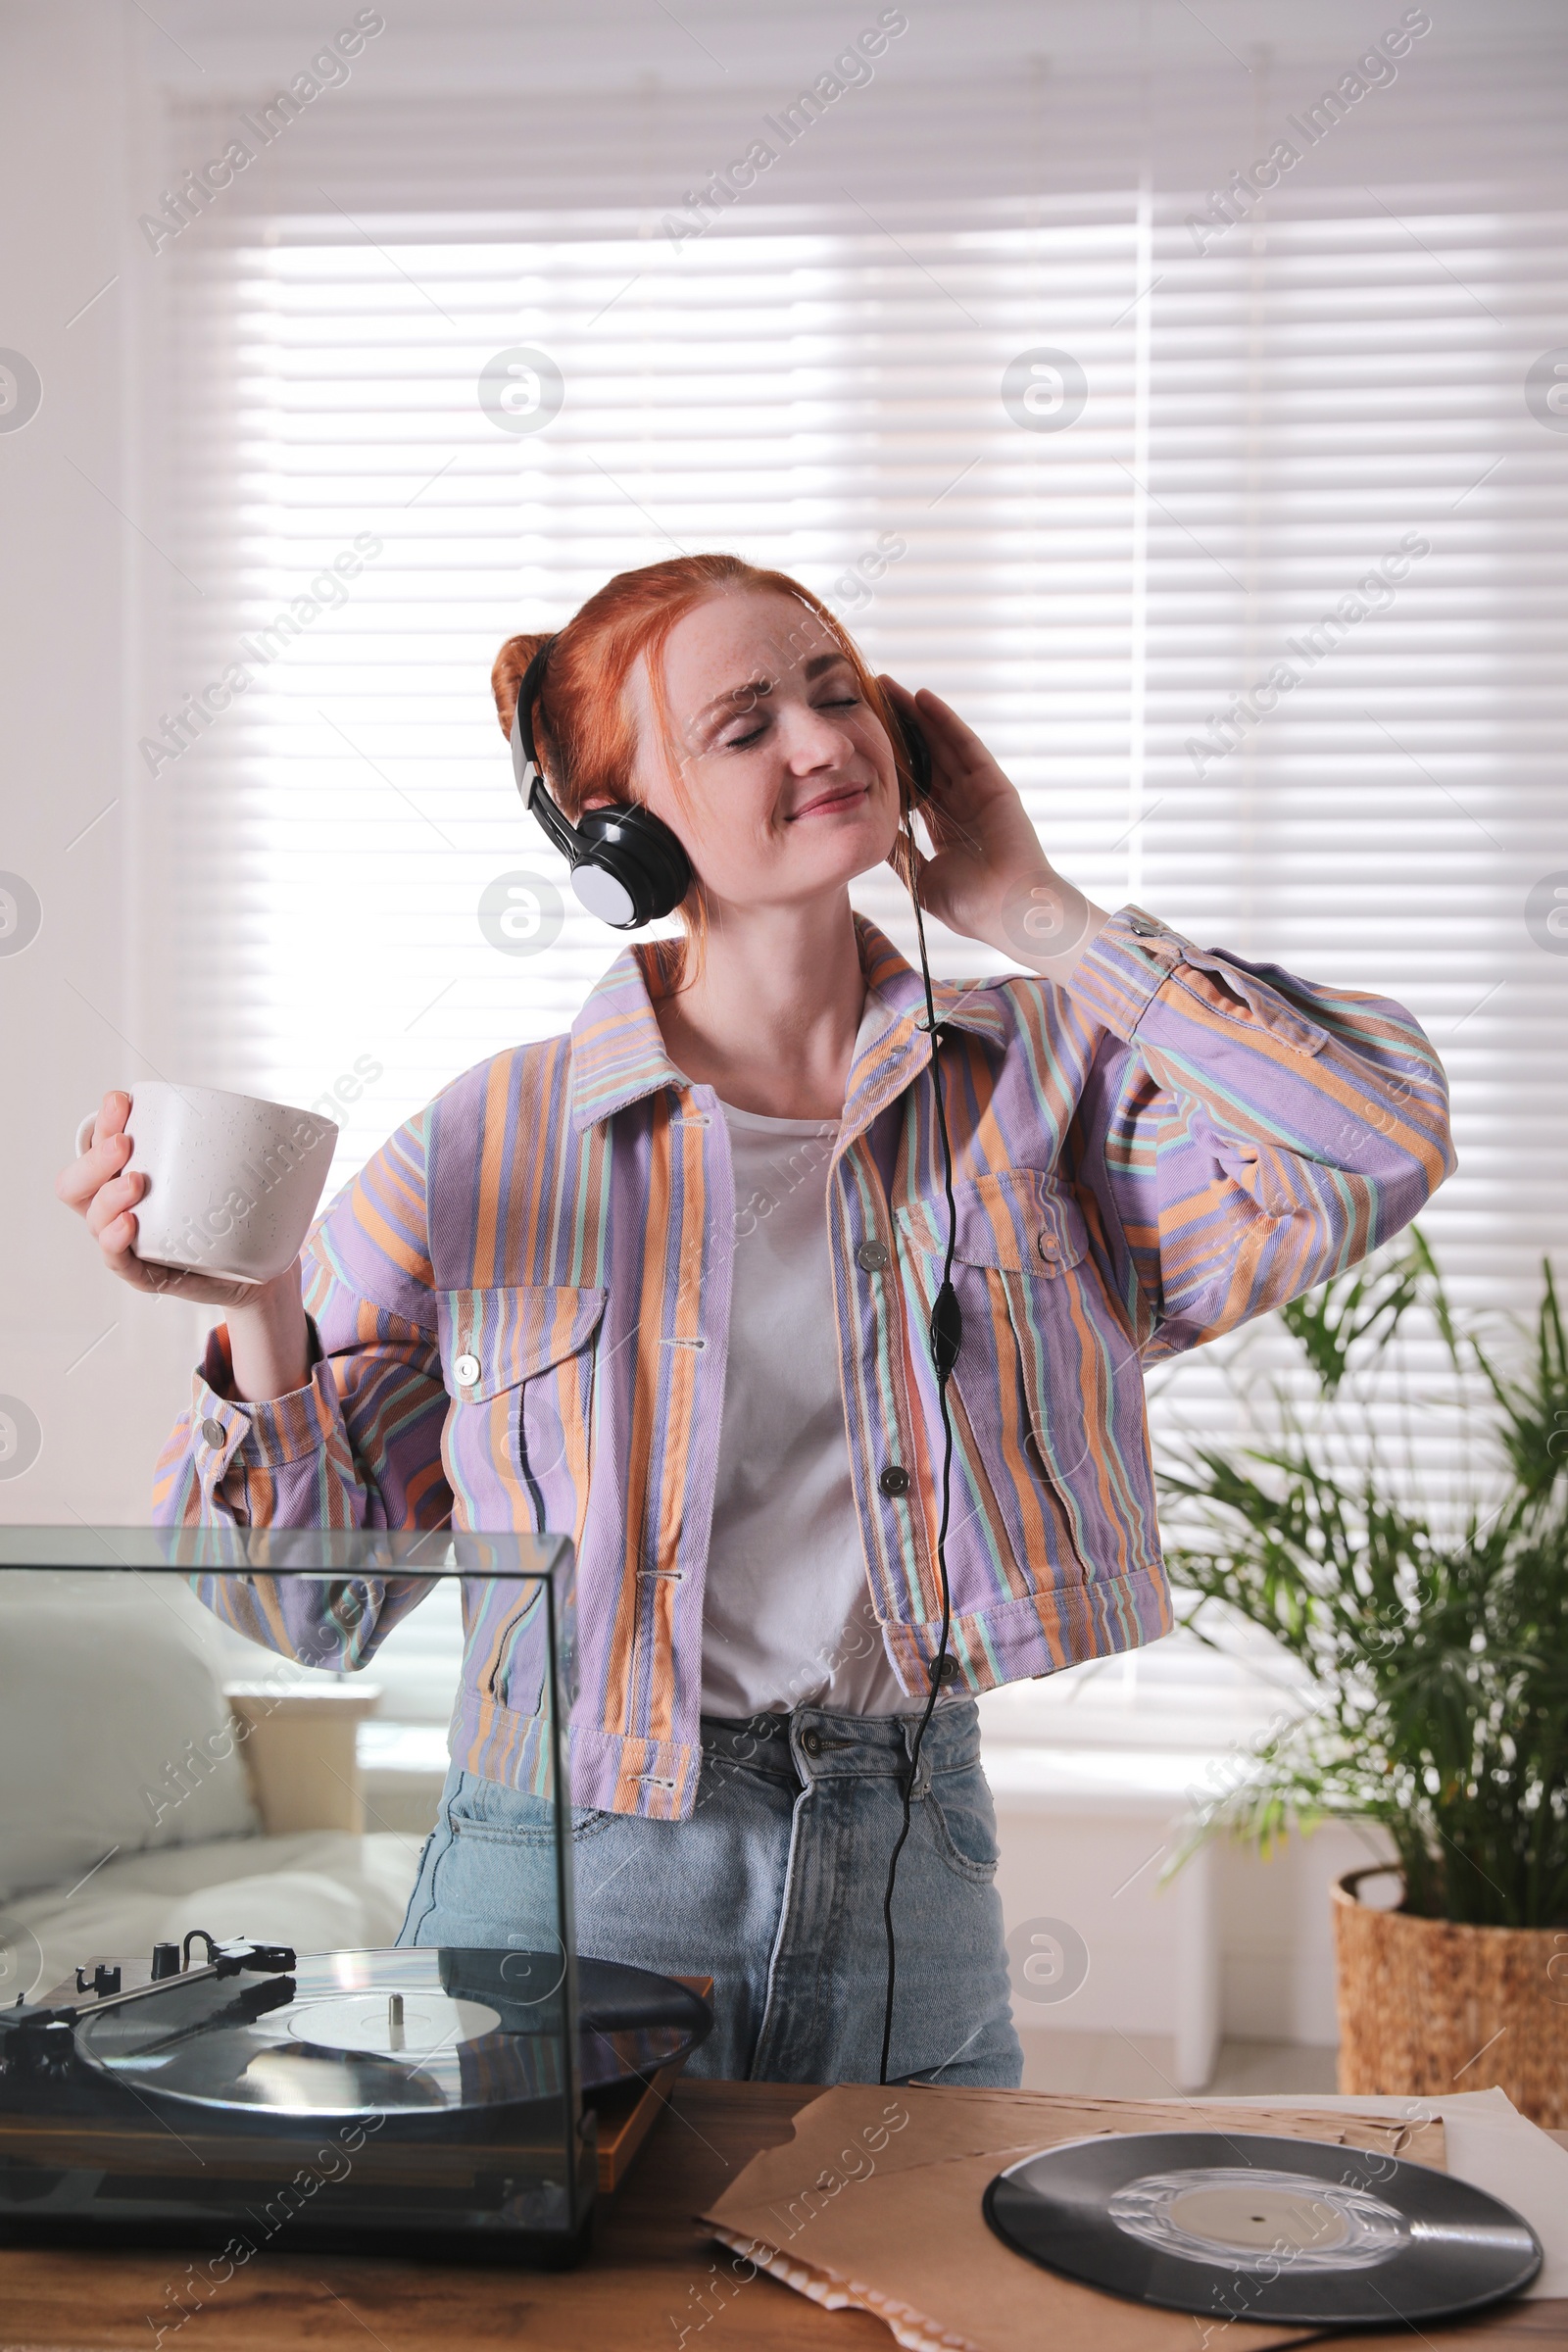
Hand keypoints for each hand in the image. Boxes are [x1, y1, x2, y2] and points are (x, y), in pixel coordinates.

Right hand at [56, 1089, 299, 1312]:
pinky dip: (116, 1241)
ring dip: (108, 1197)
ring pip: (93, 1220)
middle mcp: (117, 1209)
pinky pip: (119, 1261)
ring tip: (134, 1182)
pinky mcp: (147, 1274)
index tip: (122, 1102)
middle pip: (75, 1185)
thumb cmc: (231, 1211)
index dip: (102, 1123)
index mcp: (125, 1177)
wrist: (258, 1268)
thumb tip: (250, 1104)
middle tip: (125, 1144)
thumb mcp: (225, 1169)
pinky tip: (129, 1224)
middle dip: (94, 1160)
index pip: (94, 1148)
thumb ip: (224, 1139)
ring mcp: (129, 1242)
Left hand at [878, 677, 1106, 971]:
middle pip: (922, 758)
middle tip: (868, 699)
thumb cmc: (971, 906)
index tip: (860, 741)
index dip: (887, 763)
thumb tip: (871, 832)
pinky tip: (923, 698)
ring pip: (940, 745)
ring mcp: (977, 792)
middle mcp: (960, 805)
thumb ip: (899, 852)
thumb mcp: (919, 877)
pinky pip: (965, 745)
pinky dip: (945, 721)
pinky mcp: (993, 783)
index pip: (910, 786)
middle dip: (896, 729)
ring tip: (888, 688)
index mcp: (943, 829)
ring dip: (915, 715)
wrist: (1009, 912)